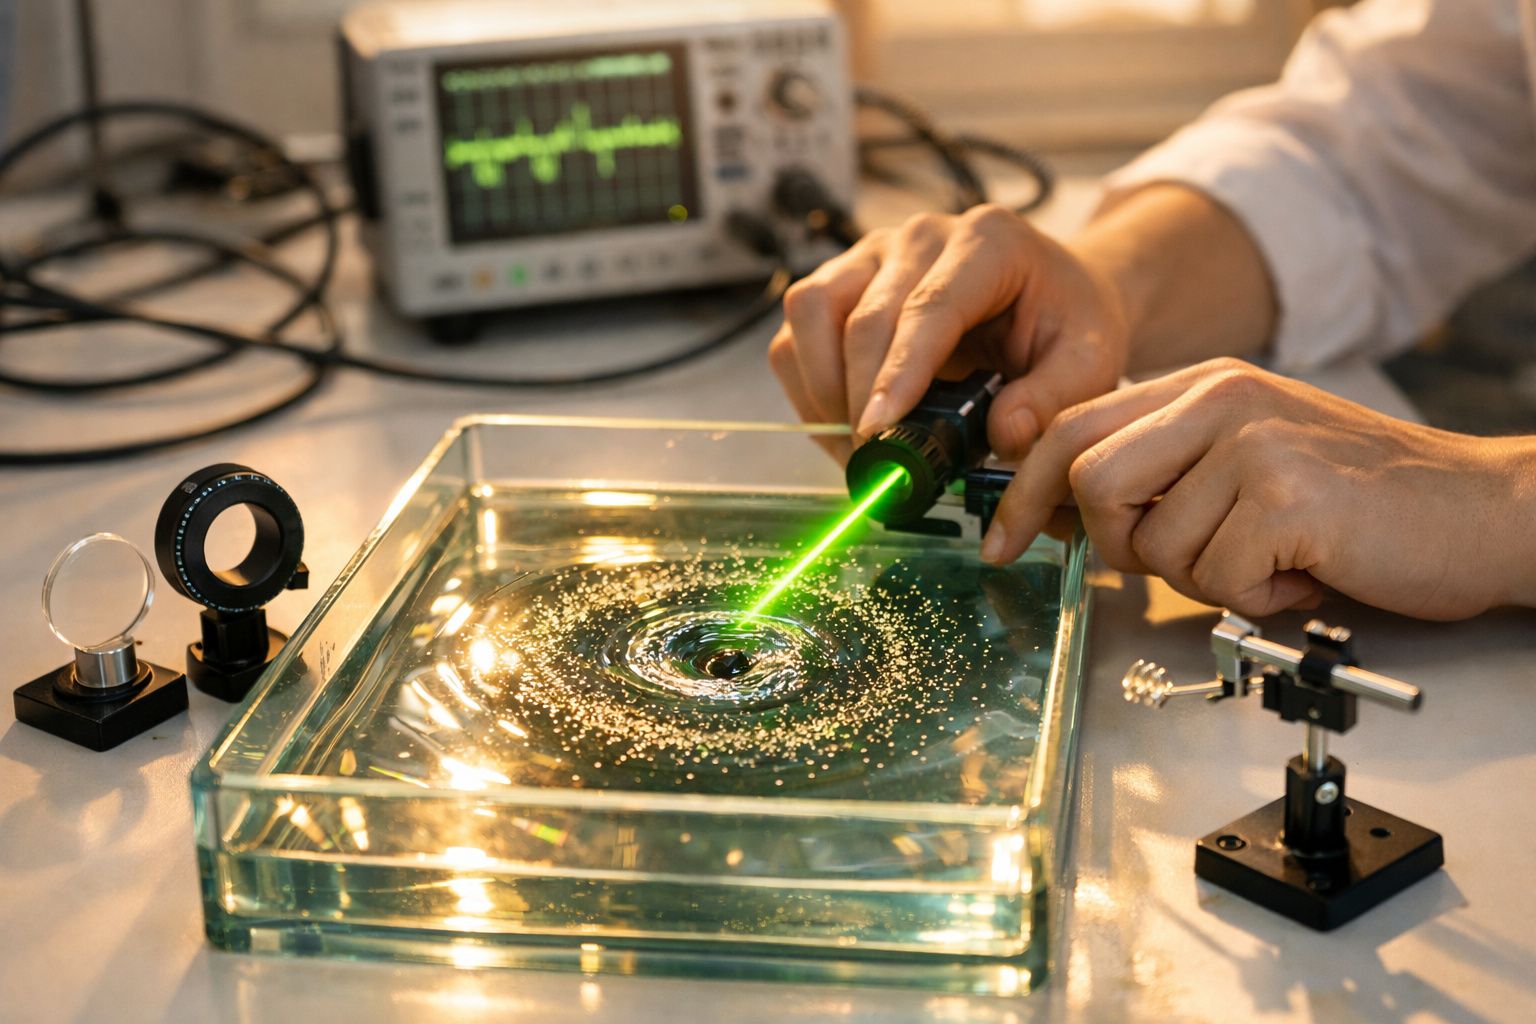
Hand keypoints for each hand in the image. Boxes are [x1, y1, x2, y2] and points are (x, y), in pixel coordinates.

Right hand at [768, 204, 1129, 462]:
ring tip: (857, 447)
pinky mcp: (842, 280)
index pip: (928, 307)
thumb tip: (1004, 436)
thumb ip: (1054, 399)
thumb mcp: (1090, 360)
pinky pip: (798, 330)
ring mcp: (873, 254)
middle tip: (876, 465)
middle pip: (862, 315)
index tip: (879, 431)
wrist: (1051, 297)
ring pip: (812, 312)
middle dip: (858, 398)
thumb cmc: (1065, 325)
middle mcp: (920, 237)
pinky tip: (844, 425)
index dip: (898, 372)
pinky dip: (808, 385)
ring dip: (822, 388)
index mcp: (987, 242)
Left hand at [990, 359, 1535, 620]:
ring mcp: (1253, 443)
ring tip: (1267, 562)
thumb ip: (1166, 469)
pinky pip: (1215, 579)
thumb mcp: (1247, 459)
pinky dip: (1254, 600)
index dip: (1023, 490)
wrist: (1482, 510)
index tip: (1002, 539)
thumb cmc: (1360, 501)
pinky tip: (1300, 576)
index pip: (1069, 427)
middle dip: (1117, 543)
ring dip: (1204, 578)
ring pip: (1153, 545)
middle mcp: (1221, 399)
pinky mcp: (1287, 497)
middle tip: (1182, 558)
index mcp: (1202, 386)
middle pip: (1090, 479)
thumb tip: (1071, 516)